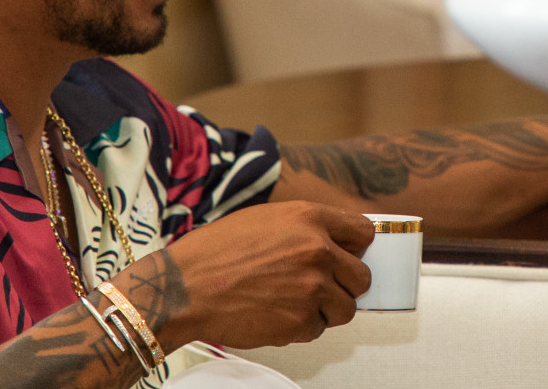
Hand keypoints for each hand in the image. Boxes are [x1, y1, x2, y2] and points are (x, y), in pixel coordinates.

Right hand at [156, 201, 372, 350]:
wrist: (185, 287)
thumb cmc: (215, 252)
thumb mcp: (264, 219)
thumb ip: (304, 228)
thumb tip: (333, 244)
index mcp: (308, 218)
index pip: (363, 232)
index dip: (357, 247)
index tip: (350, 256)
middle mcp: (317, 250)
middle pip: (362, 276)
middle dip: (344, 284)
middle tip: (319, 286)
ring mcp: (312, 288)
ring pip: (346, 308)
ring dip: (325, 309)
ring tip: (292, 302)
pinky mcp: (301, 321)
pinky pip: (318, 329)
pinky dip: (302, 327)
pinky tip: (275, 314)